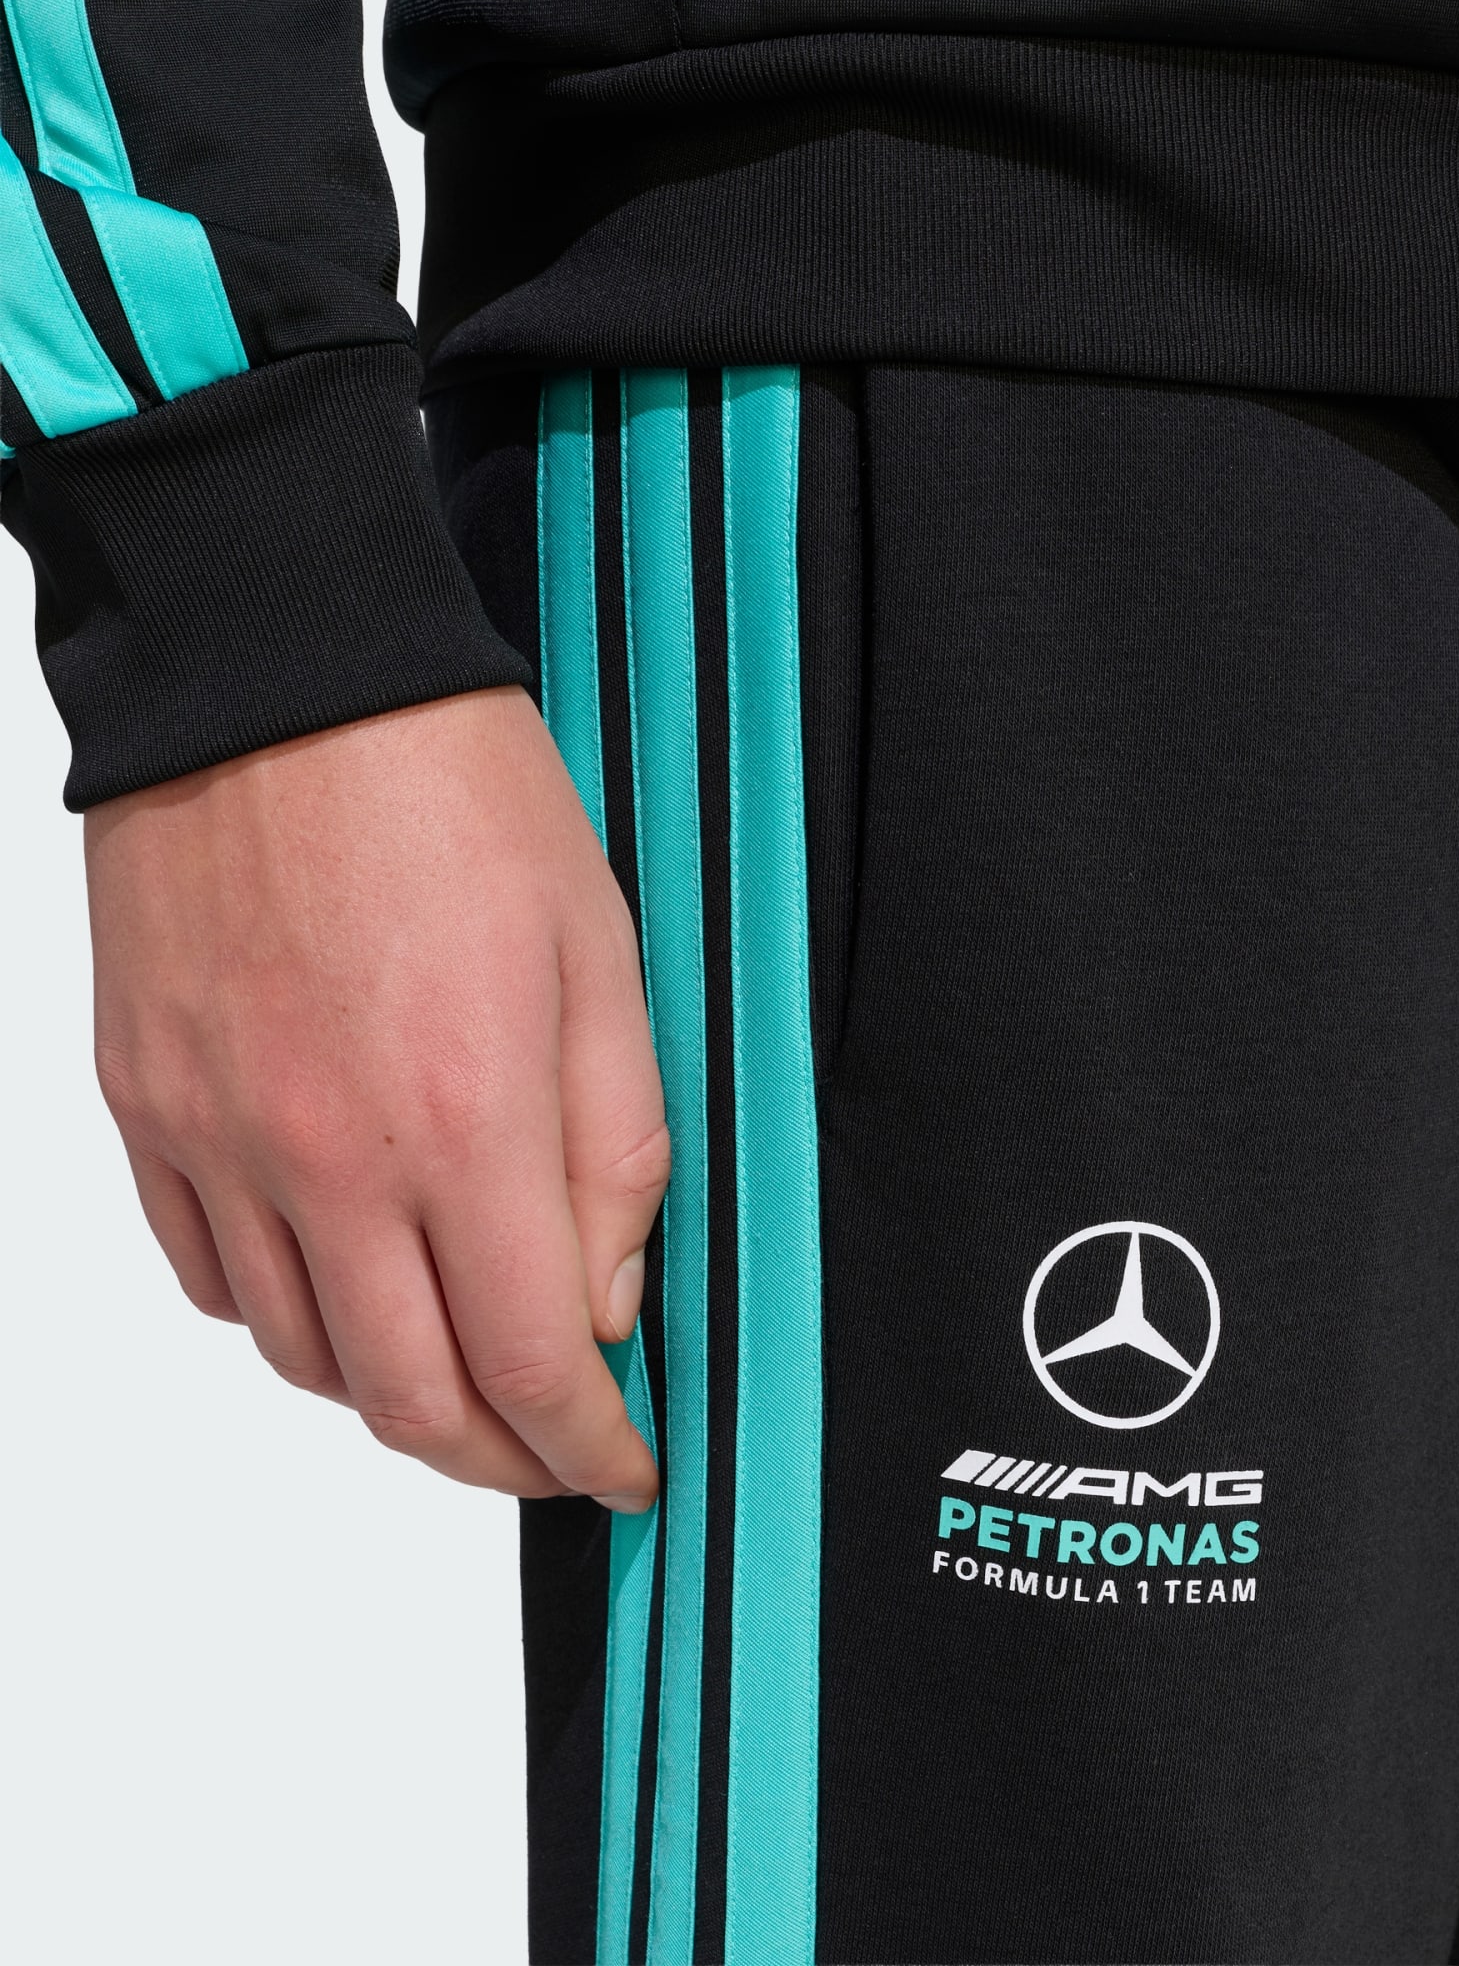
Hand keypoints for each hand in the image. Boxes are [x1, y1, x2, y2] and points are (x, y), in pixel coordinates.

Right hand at [85, 686, 663, 1512]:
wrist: (282, 676)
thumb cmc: (456, 793)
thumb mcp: (605, 958)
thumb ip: (620, 1151)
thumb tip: (610, 1302)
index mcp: (462, 1117)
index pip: (534, 1363)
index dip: (590, 1448)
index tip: (627, 1467)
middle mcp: (325, 1155)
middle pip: (411, 1400)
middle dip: (503, 1459)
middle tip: (557, 1449)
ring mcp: (217, 1140)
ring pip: (305, 1360)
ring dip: (398, 1397)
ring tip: (465, 1371)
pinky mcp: (146, 1108)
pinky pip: (210, 1280)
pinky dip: (289, 1321)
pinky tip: (347, 1287)